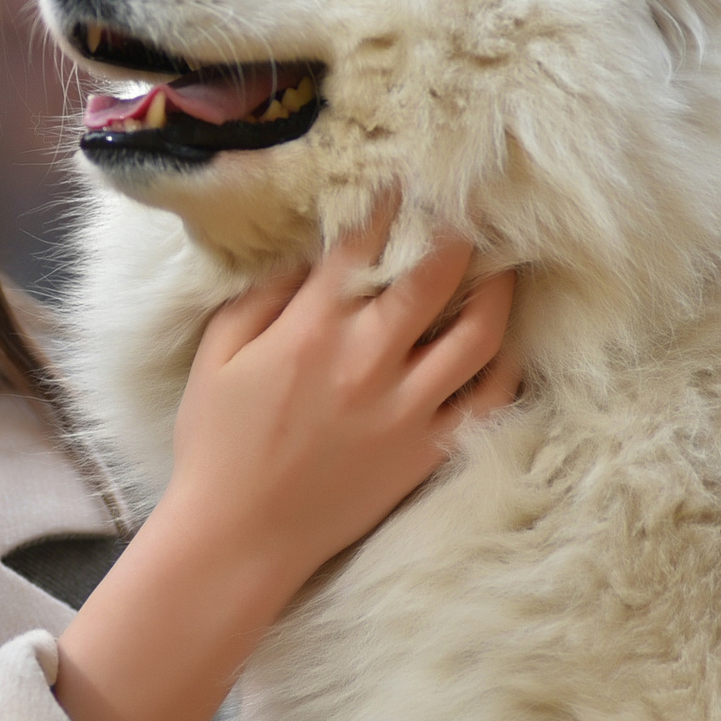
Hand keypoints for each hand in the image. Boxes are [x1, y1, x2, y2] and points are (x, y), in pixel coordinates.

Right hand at [168, 199, 518, 587]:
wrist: (239, 538)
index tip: (405, 182)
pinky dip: (504, 368)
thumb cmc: (216, 445)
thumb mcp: (218, 357)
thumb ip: (259, 298)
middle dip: (458, 233)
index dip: (388, 206)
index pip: (362, 246)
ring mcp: (406, 407)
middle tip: (471, 211)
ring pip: (479, 333)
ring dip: (498, 291)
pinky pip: (488, 402)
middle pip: (436, 275)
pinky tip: (503, 346)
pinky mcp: (426, 450)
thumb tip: (301, 257)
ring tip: (502, 269)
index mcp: (311, 330)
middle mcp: (367, 360)